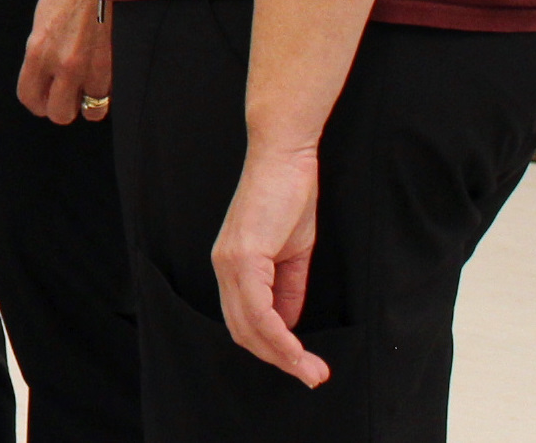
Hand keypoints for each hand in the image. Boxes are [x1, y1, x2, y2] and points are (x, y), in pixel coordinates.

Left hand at [17, 0, 113, 125]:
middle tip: (69, 95)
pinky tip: (107, 75)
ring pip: (92, 111)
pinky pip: (112, 96)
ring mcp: (93, 67)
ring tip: (91, 86)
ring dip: (91, 102)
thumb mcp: (43, 21)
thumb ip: (42, 52)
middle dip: (63, 107)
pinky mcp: (118, 65)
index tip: (44, 97)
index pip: (30, 98)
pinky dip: (110, 92)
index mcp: (38, 50)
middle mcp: (64, 64)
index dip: (38, 101)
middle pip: (59, 114)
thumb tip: (47, 77)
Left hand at [213, 142, 328, 384]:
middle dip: (278, 359)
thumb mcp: (293, 253)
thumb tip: (290, 325)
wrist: (284, 157)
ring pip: (249, 326)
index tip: (302, 367)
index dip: (272, 348)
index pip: (244, 320)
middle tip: (311, 376)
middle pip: (243, 331)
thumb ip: (288, 289)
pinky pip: (258, 309)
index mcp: (232, 265)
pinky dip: (279, 335)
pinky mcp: (243, 255)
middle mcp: (223, 266)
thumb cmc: (289, 197)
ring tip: (312, 372)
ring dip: (282, 355)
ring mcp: (230, 261)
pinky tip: (298, 349)